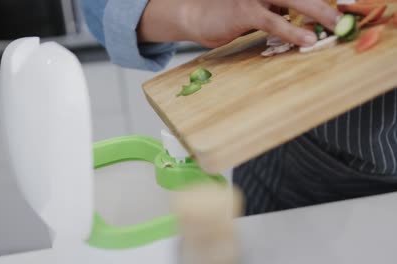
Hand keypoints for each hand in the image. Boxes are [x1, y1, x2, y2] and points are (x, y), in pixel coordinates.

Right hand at [138, 0, 341, 47]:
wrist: (193, 14)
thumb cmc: (223, 14)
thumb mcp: (254, 10)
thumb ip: (274, 11)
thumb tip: (295, 19)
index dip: (318, 1)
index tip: (341, 8)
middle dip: (324, 3)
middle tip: (346, 13)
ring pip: (293, 1)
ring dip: (317, 12)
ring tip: (335, 25)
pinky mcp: (245, 11)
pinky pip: (274, 21)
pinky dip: (292, 31)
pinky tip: (306, 40)